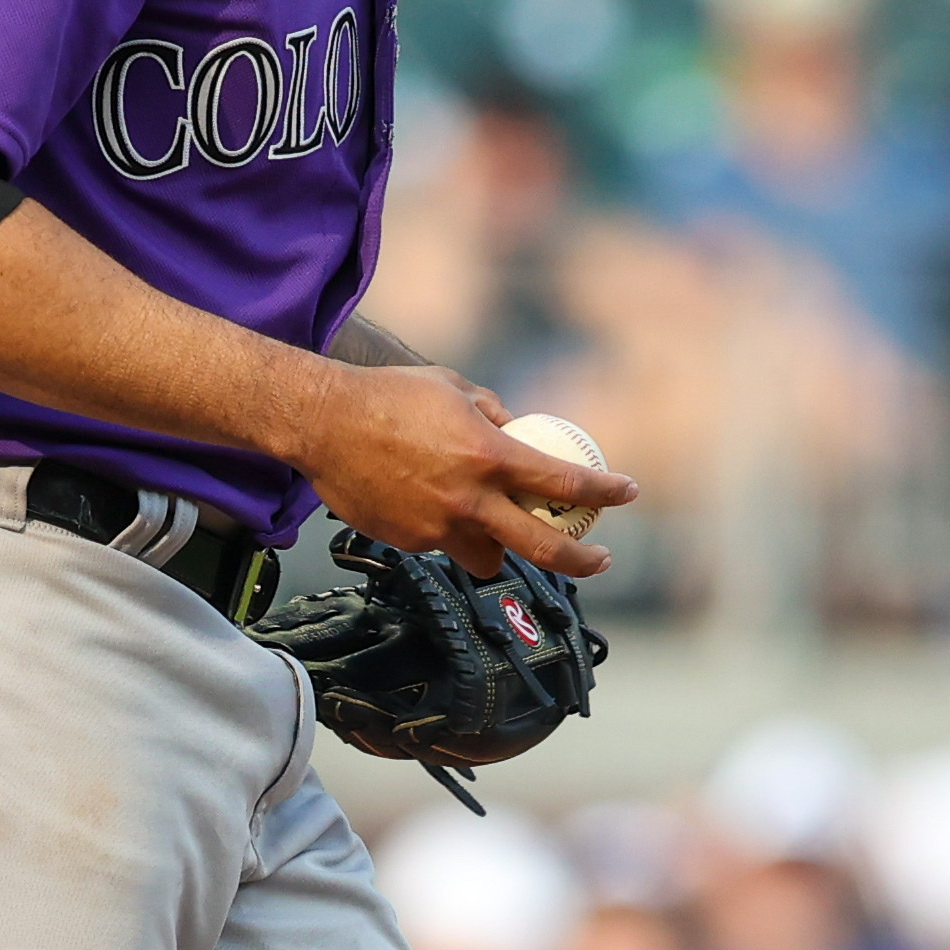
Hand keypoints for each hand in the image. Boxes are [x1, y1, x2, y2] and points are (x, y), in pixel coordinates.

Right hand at [294, 364, 636, 576]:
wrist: (323, 423)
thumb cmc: (389, 395)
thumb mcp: (454, 389)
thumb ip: (492, 412)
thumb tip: (515, 429)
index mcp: (489, 456)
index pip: (565, 482)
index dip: (605, 491)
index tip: (626, 493)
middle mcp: (469, 500)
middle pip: (543, 549)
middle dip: (581, 560)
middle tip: (599, 559)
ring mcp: (437, 528)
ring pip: (487, 558)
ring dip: (499, 547)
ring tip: (491, 527)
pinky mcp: (408, 542)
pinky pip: (441, 546)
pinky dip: (446, 531)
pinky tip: (426, 503)